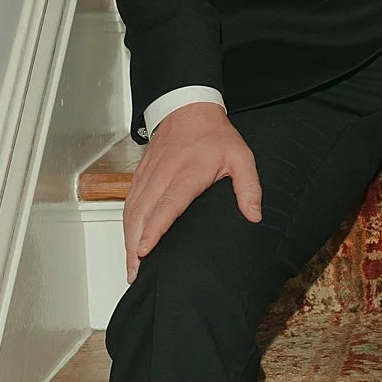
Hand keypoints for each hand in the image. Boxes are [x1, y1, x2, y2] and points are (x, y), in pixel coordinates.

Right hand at [124, 103, 261, 281]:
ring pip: (131, 211)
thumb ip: (249, 187)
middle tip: (135, 273)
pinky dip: (126, 225)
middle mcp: (162, 176)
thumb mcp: (241, 157)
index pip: (166, 206)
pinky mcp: (140, 175)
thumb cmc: (214, 135)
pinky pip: (129, 203)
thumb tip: (254, 215)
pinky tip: (130, 241)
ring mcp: (148, 175)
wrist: (188, 108)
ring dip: (128, 239)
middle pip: (141, 214)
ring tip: (130, 266)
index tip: (145, 251)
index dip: (154, 230)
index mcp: (186, 174)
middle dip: (134, 246)